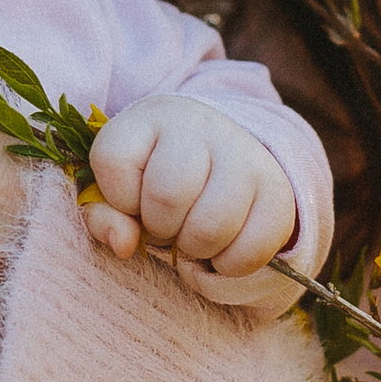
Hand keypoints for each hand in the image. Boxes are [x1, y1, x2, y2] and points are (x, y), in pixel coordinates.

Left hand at [82, 95, 296, 278]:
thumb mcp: (118, 188)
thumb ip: (102, 215)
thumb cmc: (156, 177)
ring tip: (194, 237)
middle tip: (167, 225)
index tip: (132, 199)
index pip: (114, 160)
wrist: (223, 154)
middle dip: (159, 227)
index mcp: (151, 116)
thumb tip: (124, 244)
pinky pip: (252, 248)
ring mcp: (243, 153)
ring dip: (196, 249)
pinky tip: (222, 249)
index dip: (118, 197)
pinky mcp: (277, 188)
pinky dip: (231, 265)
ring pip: (210, 226)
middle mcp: (199, 125)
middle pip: (167, 195)